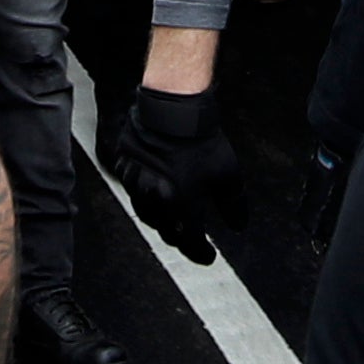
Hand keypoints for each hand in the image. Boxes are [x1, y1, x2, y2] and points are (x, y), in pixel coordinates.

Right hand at [103, 85, 245, 263]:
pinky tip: (153, 192)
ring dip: (161, 220)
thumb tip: (238, 225)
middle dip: (180, 238)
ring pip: (146, 215)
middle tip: (189, 237)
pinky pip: (132, 192)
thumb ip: (234, 205)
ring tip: (172, 217)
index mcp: (183, 205)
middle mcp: (157, 199)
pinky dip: (144, 198)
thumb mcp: (228, 174)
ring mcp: (137, 184)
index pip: (191, 243)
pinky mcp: (125, 167)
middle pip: (166, 232)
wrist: (173, 107)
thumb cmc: (201, 140)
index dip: (201, 254)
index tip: (209, 256)